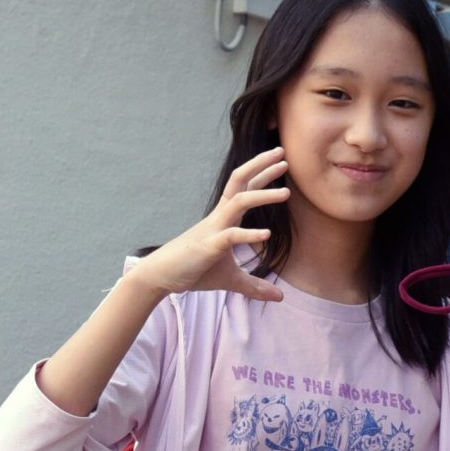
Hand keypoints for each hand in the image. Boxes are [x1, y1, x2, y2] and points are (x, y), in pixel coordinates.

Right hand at [131, 148, 289, 301]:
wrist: (163, 276)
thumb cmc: (194, 270)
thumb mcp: (231, 280)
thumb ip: (255, 286)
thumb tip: (280, 298)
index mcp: (225, 218)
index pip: (245, 187)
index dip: (262, 172)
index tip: (281, 160)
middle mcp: (220, 217)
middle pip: (240, 181)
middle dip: (261, 166)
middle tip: (282, 153)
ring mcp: (214, 229)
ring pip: (240, 202)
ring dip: (263, 195)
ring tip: (287, 192)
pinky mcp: (209, 246)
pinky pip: (231, 236)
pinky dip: (249, 234)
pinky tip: (267, 235)